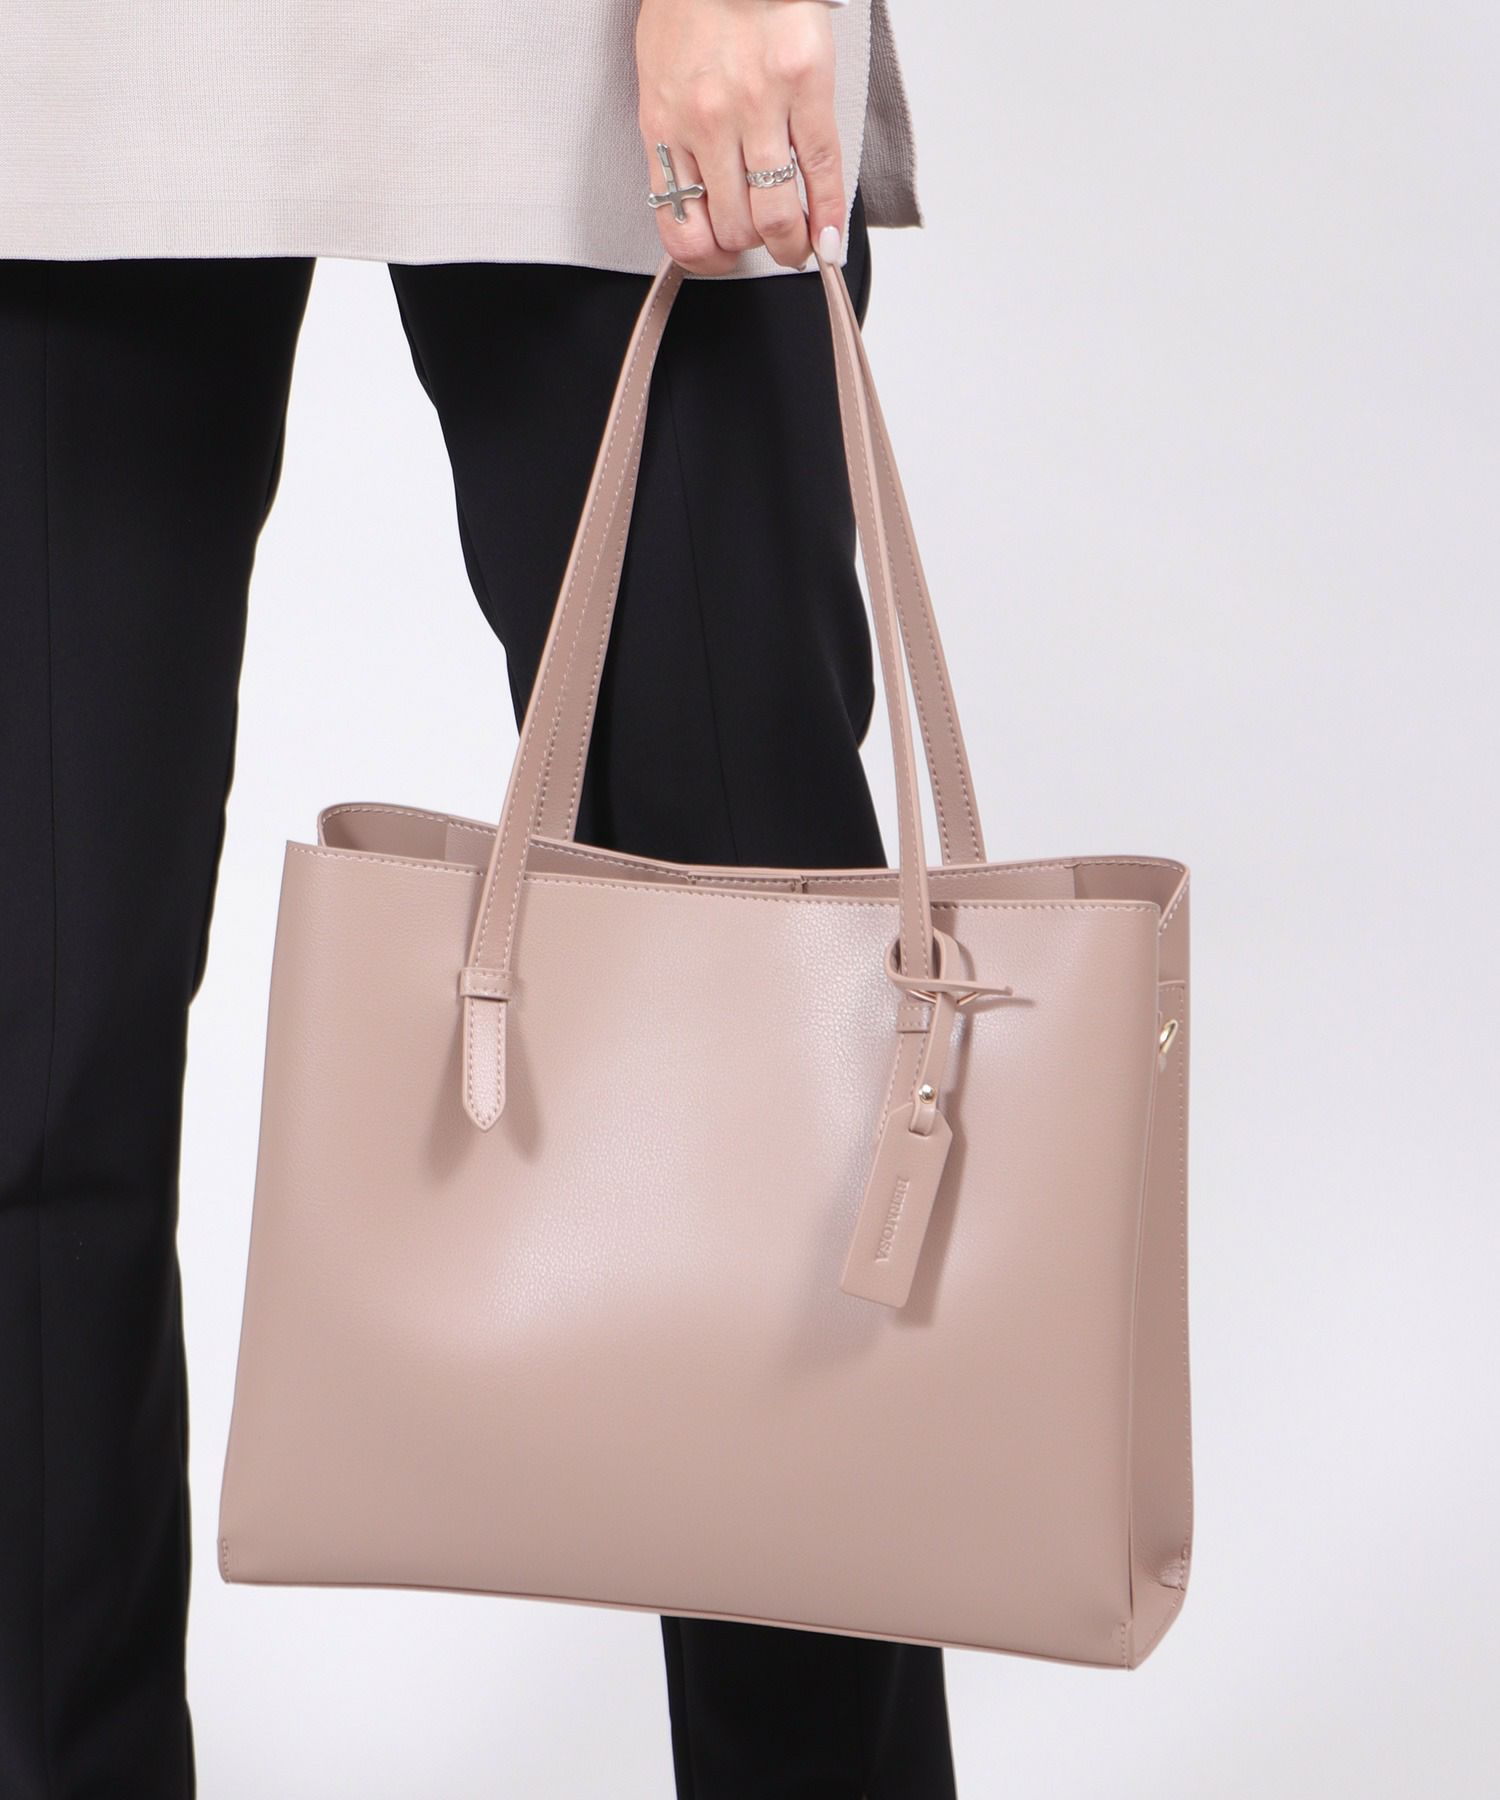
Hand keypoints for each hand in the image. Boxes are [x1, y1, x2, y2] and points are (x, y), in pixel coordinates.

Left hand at [636, 0, 844, 274]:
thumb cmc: (693, 2)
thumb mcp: (660, 74)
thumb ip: (674, 134)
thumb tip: (695, 193)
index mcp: (665, 122)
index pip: (680, 224)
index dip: (705, 259)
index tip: (721, 259)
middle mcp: (707, 123)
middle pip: (732, 228)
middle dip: (752, 249)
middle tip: (767, 244)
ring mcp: (757, 108)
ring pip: (773, 215)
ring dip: (790, 245)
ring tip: (797, 246)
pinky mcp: (804, 88)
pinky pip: (820, 171)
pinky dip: (827, 216)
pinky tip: (828, 240)